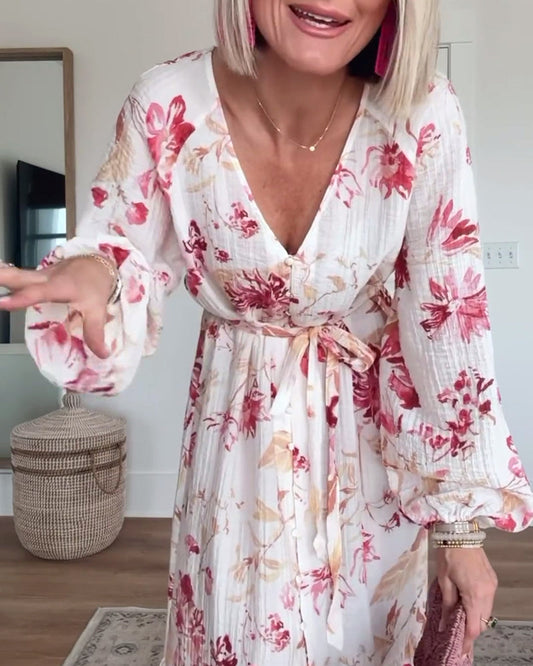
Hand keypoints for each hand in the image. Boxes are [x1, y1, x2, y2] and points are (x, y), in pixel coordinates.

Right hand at [0, 257, 114, 358]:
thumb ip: (95, 332)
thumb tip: (101, 354)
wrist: (97, 264)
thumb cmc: (95, 285)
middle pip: (19, 277)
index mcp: (59, 286)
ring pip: (16, 275)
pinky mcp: (36, 278)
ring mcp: (38, 276)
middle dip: (1, 278)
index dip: (20, 299)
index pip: (38, 292)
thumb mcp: (97, 309)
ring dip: (2, 279)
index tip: (1, 303)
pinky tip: (0, 282)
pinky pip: (19, 280)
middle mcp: (45, 279)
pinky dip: (6, 281)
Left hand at [436, 547, 497, 659]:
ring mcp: (492, 586)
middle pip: (482, 622)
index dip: (467, 640)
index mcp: (474, 594)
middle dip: (471, 629)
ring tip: (459, 615)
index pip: (474, 626)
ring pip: (486, 612)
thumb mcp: (444, 581)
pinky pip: (488, 600)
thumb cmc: (449, 555)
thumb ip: (447, 605)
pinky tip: (467, 601)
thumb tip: (445, 625)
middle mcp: (488, 593)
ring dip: (475, 617)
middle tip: (456, 631)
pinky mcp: (492, 580)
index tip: (461, 649)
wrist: (460, 532)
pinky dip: (479, 605)